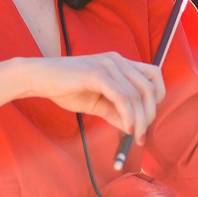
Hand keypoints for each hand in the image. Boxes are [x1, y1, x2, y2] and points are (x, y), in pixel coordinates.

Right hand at [18, 52, 165, 138]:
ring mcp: (108, 65)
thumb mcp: (96, 103)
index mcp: (119, 63)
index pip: (154, 75)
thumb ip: (115, 112)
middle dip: (150, 114)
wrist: (39, 78)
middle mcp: (117, 60)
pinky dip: (127, 115)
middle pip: (149, 87)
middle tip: (142, 135)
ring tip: (134, 136)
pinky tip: (126, 128)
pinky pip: (121, 97)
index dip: (157, 97)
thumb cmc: (66, 88)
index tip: (148, 118)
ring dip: (139, 120)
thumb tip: (132, 128)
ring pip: (136, 95)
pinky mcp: (97, 73)